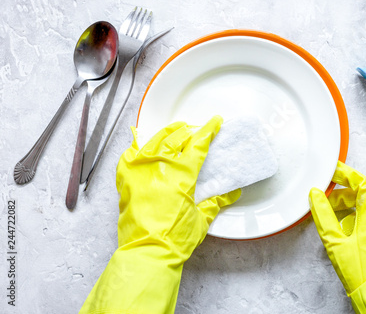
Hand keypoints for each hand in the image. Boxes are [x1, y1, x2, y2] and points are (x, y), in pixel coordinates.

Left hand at [116, 115, 240, 261]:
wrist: (148, 252)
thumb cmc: (175, 239)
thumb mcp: (202, 219)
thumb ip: (216, 202)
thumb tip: (232, 193)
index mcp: (182, 175)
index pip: (199, 144)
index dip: (209, 130)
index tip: (215, 121)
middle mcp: (160, 167)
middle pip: (176, 138)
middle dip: (187, 129)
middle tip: (194, 128)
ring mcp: (140, 171)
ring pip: (153, 141)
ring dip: (166, 133)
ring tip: (173, 130)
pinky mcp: (126, 181)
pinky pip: (128, 155)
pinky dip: (136, 147)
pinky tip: (140, 143)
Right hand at [309, 161, 365, 312]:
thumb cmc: (360, 274)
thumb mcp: (334, 242)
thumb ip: (323, 215)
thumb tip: (316, 195)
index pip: (365, 184)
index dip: (349, 175)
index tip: (335, 173)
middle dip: (347, 196)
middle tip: (329, 202)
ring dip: (356, 212)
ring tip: (338, 224)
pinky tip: (354, 239)